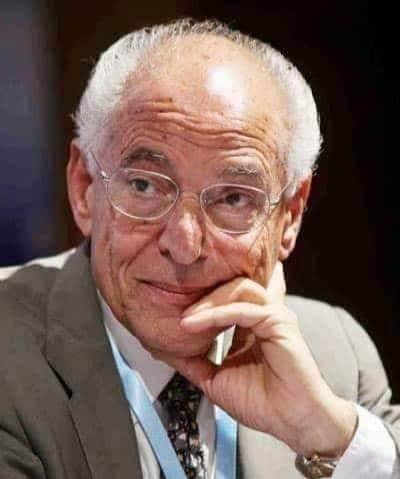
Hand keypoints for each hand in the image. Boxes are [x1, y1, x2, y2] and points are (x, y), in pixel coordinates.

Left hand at [159, 262, 356, 456]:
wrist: (292, 422)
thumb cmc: (262, 402)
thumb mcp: (215, 378)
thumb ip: (192, 361)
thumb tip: (163, 349)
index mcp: (249, 323)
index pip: (223, 298)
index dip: (198, 303)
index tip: (172, 315)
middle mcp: (262, 314)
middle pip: (229, 286)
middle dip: (200, 297)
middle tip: (176, 313)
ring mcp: (273, 315)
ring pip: (237, 290)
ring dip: (207, 302)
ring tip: (184, 319)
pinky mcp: (279, 322)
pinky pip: (243, 309)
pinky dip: (217, 313)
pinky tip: (196, 323)